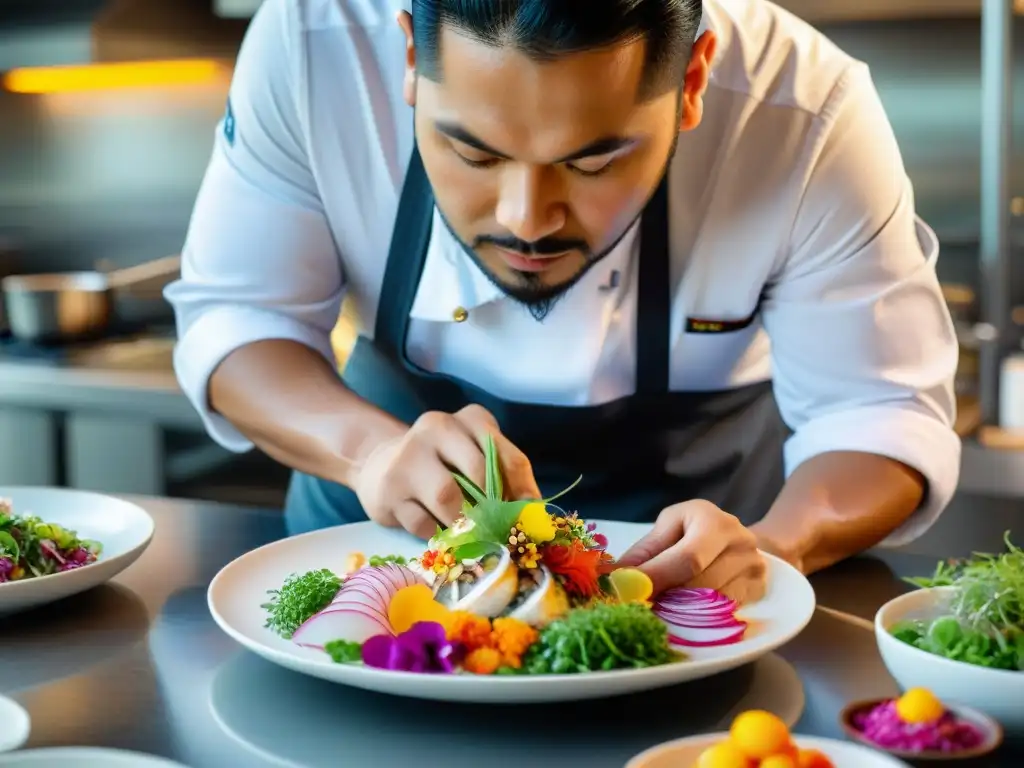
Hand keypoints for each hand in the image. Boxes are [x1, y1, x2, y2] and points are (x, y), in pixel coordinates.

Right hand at [352, 404, 540, 539]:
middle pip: (479, 472)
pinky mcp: (388, 490)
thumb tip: (530, 513)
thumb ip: (503, 477)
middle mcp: (437, 428)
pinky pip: (423, 523)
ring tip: (467, 529)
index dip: (523, 489)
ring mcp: (408, 457)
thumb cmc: (443, 465)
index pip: (507, 454)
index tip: (529, 514)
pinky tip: (436, 527)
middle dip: (492, 507)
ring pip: (447, 497)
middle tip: (497, 527)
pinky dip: (436, 533)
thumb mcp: (476, 457)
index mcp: (469, 419)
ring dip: (463, 522)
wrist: (381, 465)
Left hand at [616, 500, 766, 604]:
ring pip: (711, 605)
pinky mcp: (759, 591)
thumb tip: (613, 578)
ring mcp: (755, 570)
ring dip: (679, 610)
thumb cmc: (695, 528)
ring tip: (662, 604)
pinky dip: (698, 616)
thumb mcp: (669, 527)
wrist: (739, 538)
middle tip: (639, 605)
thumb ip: (644, 552)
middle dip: (664, 598)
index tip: (627, 593)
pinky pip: (724, 614)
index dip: (656, 579)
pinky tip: (685, 610)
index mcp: (714, 522)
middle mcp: (741, 544)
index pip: (687, 559)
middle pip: (700, 586)